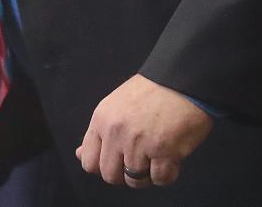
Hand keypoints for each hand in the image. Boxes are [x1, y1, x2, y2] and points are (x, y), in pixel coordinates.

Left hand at [75, 74, 212, 188]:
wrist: (182, 80)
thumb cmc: (151, 92)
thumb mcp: (115, 105)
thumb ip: (98, 133)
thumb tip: (80, 155)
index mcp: (101, 120)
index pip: (89, 162)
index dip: (104, 166)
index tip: (117, 161)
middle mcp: (116, 133)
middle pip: (110, 176)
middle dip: (124, 174)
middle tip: (139, 159)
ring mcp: (139, 144)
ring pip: (135, 181)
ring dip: (147, 174)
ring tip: (156, 155)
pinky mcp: (164, 151)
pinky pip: (160, 180)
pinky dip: (166, 173)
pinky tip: (170, 155)